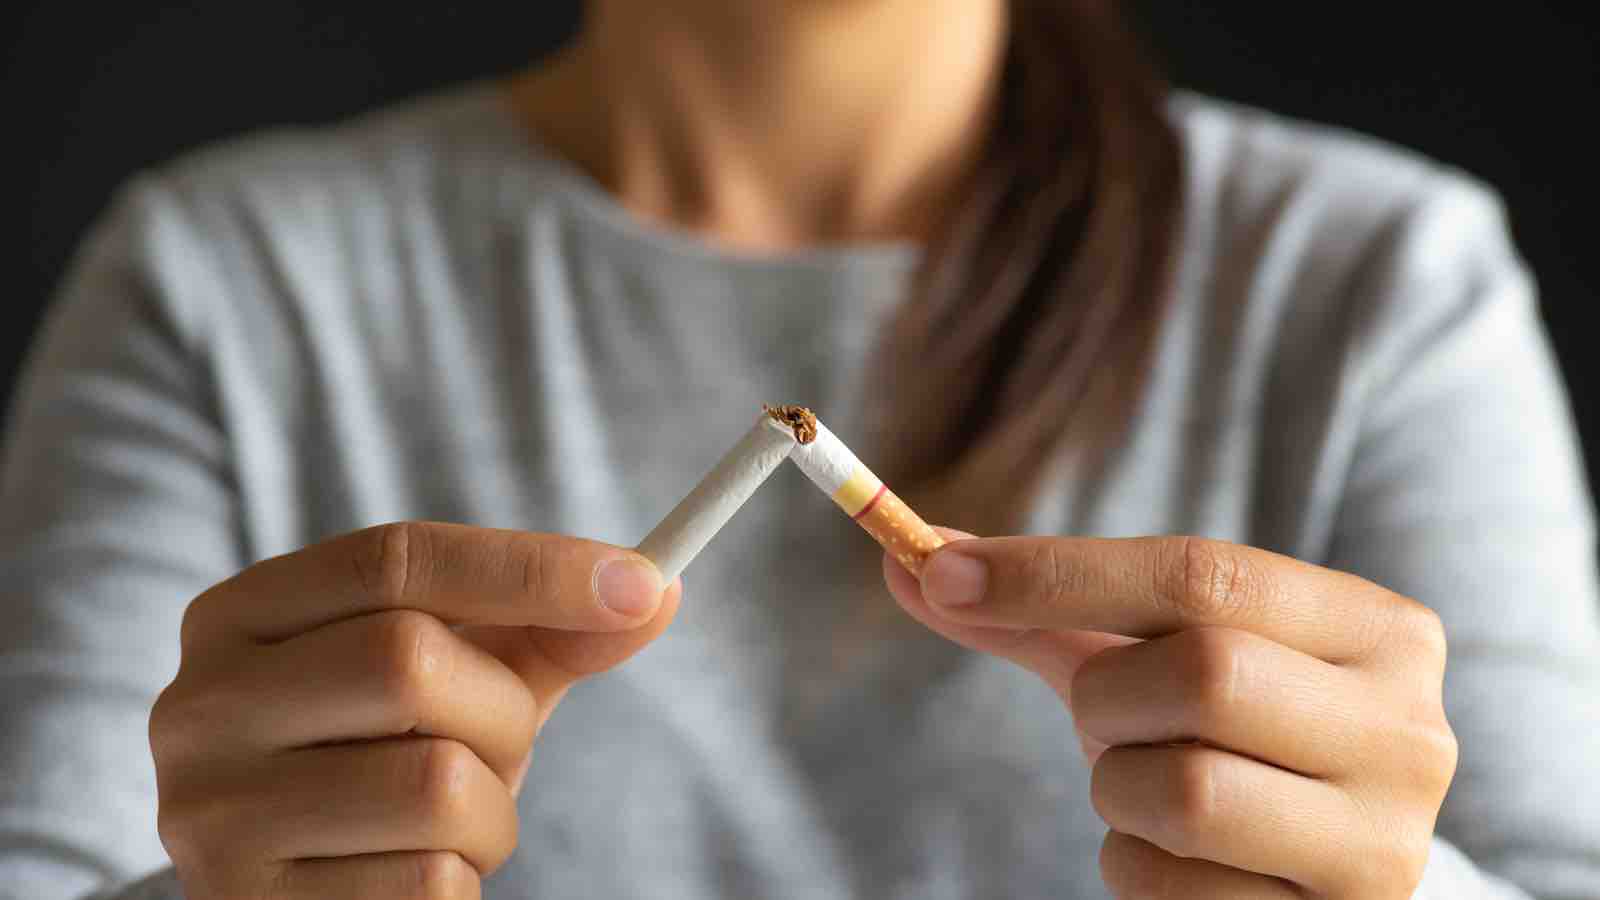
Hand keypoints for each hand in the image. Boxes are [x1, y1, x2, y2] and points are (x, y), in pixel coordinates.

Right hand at [150, 521, 677, 897]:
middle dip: (502, 712)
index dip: (530, 566)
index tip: (643, 583)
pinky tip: (411, 874)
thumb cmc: (382, 759)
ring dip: (489, 813)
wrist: (291, 894)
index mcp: (242, 615)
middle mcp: (200, 703)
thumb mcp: (457, 677)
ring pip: (434, 784)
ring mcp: (211, 811)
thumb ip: (545, 629)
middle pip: (408, 660)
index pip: (396, 556)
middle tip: (503, 746)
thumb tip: (657, 588)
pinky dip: (460, 882)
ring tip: (450, 823)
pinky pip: (426, 884)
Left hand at [884, 532, 1456, 897]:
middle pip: (1204, 673)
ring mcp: (1386, 841)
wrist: (1327, 863)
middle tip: (1105, 715)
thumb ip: (1043, 608)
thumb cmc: (1229, 733)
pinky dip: (1134, 865)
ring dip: (1118, 786)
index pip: (1205, 572)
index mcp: (1377, 629)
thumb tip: (908, 558)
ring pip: (1186, 791)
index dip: (1058, 570)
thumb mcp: (1154, 655)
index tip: (942, 572)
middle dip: (1108, 695)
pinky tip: (1174, 855)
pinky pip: (1175, 890)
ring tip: (1149, 785)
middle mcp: (1409, 729)